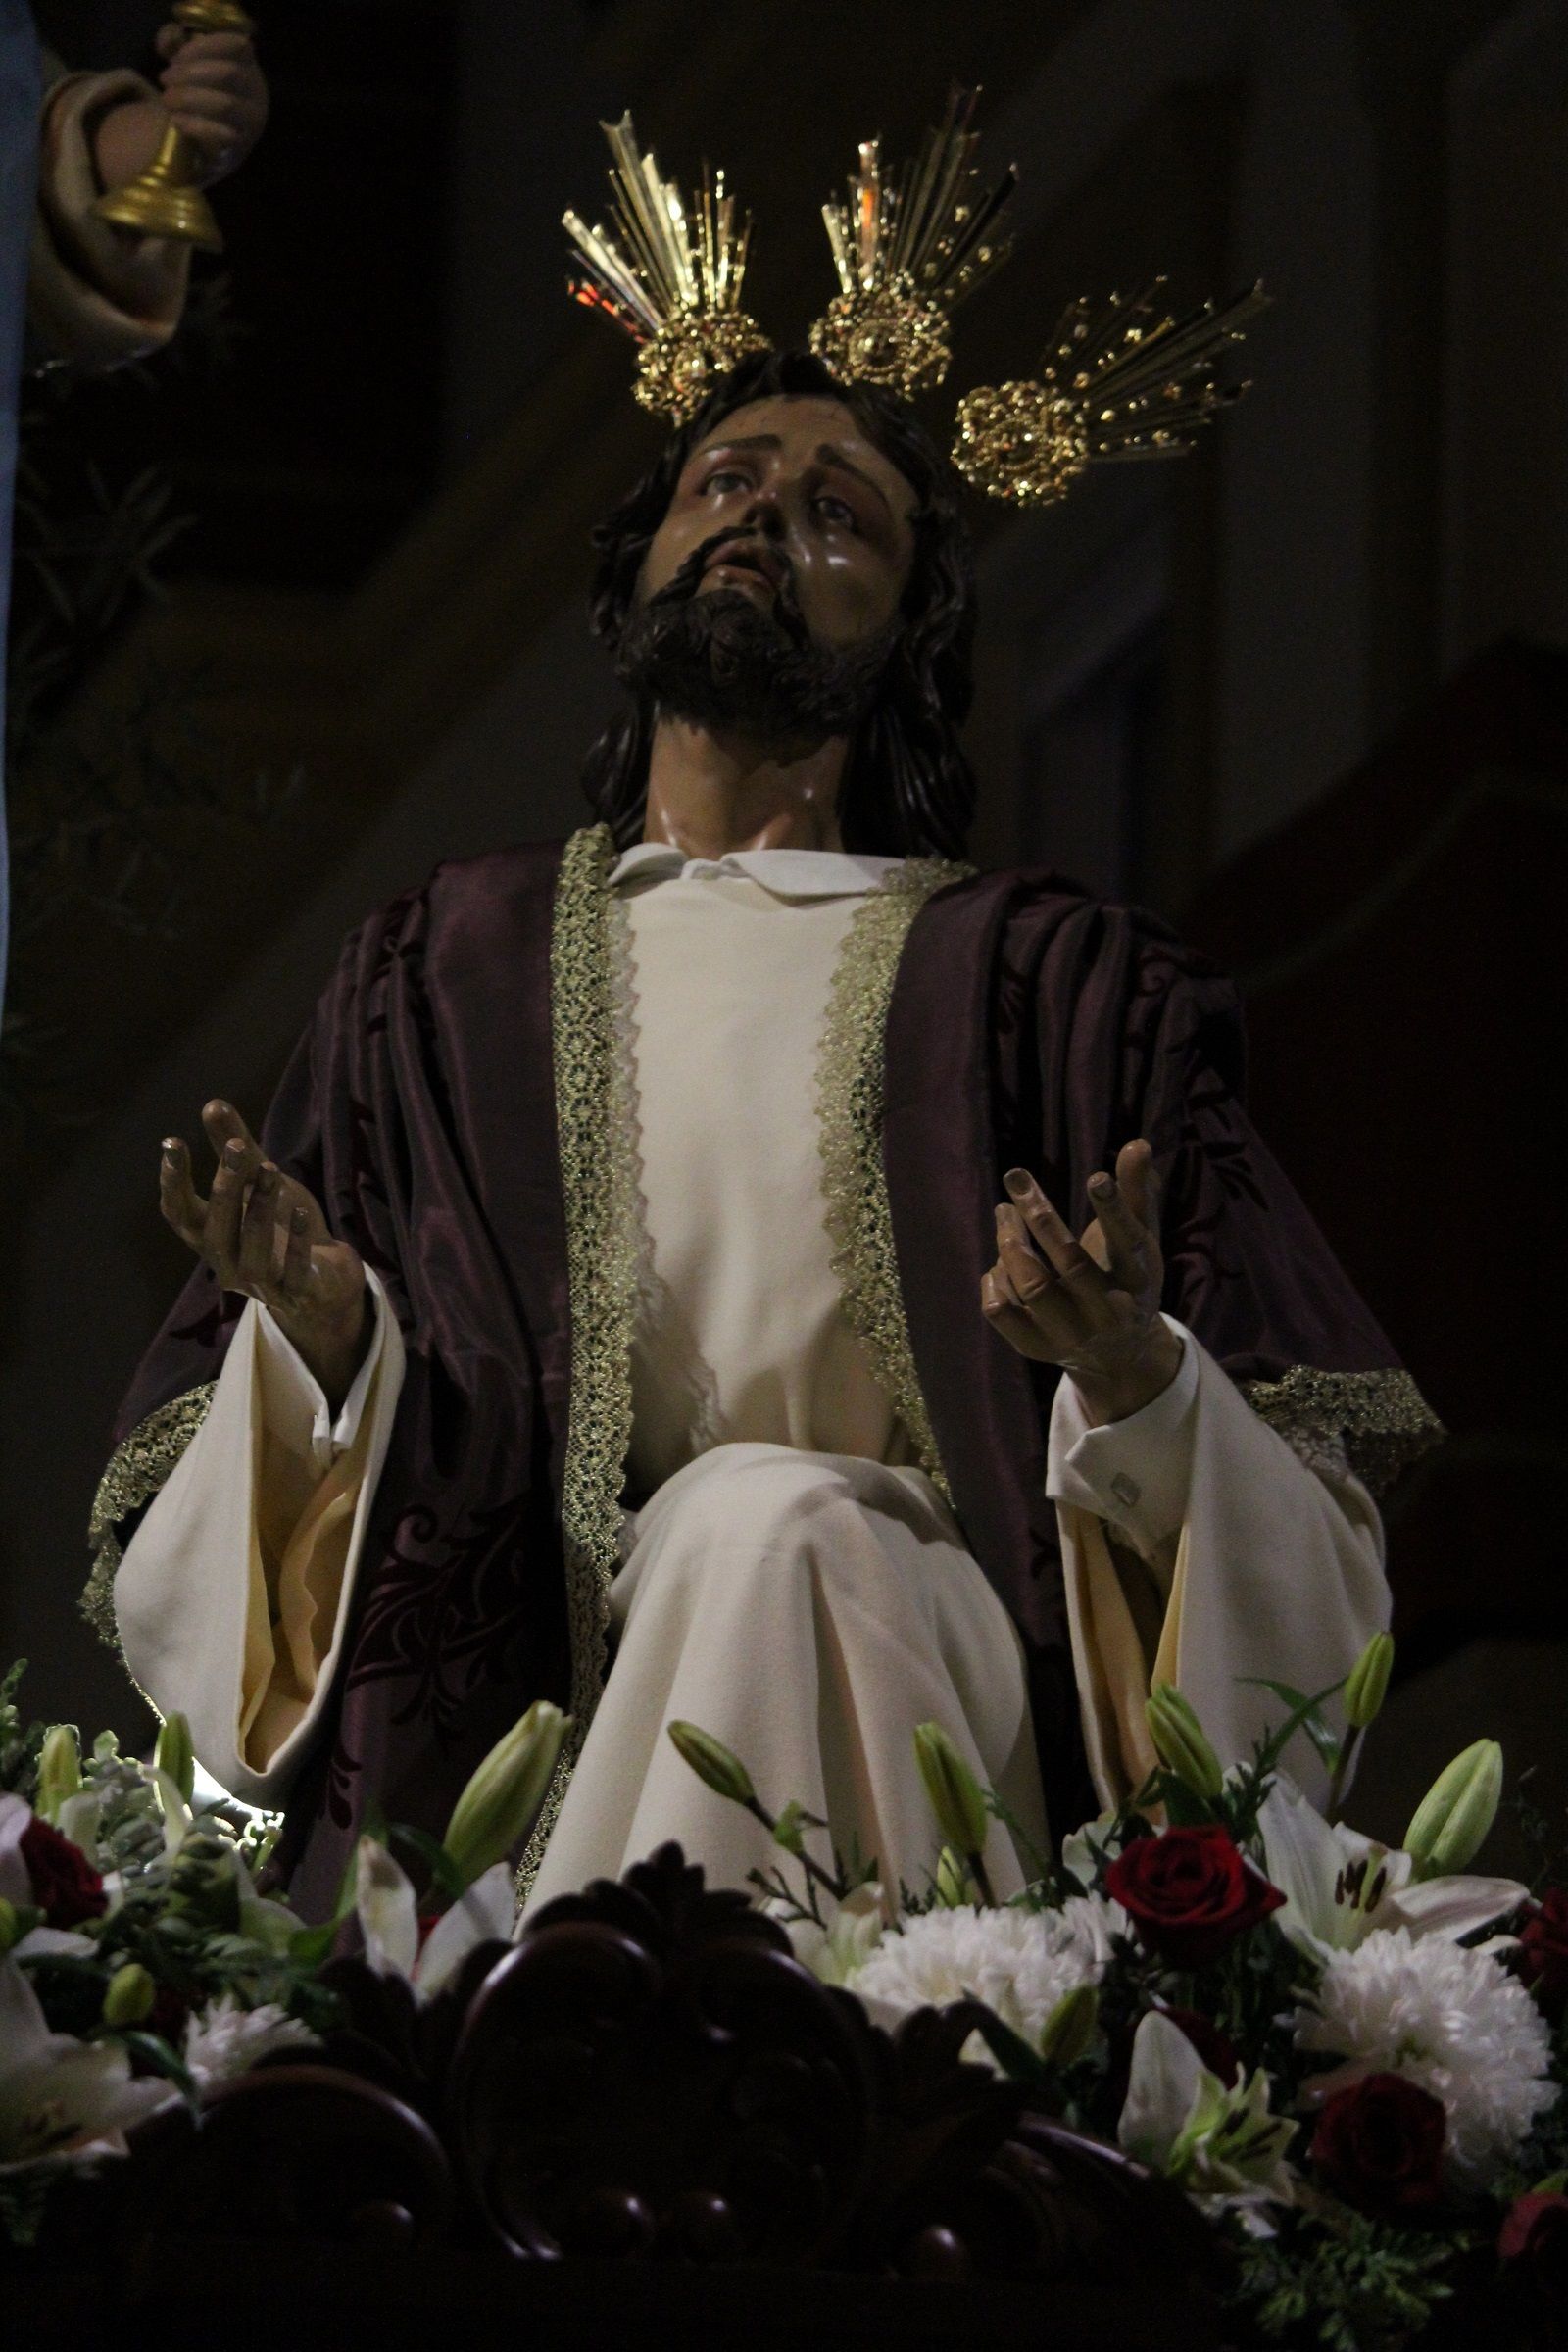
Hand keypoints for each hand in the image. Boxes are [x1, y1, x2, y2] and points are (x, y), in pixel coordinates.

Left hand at [90, 27, 267, 194]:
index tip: (177, 55)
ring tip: (167, 100)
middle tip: (165, 79)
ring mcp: (251, 122)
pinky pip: (220, 135)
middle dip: (190, 73)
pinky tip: (176, 121)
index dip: (206, 46)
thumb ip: (175, 43)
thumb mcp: (188, 63)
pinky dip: (193, 125)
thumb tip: (169, 39)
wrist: (207, 147)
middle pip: (229, 73)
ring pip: (225, 104)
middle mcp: (256, 93)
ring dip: (189, 98)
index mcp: (247, 67)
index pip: (239, 45)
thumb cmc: (199, 95)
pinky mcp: (240, 148)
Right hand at [159, 1099, 369, 1411]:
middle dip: (225, 1187)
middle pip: (215, 1232)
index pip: (179, 1213)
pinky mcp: (297, 1295)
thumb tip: (212, 1104)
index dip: (173, 1181)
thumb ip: (237, 1151)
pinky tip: (303, 1212)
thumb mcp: (260, 1185)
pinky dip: (297, 1245)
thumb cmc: (282, 1230)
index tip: (172, 1141)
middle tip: (235, 1145)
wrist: (326, 1282)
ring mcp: (261, 1284)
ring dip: (260, 1211)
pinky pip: (293, 1273)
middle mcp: (227, 1264)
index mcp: (211, 1236)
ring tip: (272, 1170)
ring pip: (251, 1254)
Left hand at [979, 1138, 1182, 1424]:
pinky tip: (1001, 1260)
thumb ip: (1137, 1192)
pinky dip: (995, 1279)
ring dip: (1011, 1241)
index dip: (1113, 1209)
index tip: (1095, 1176)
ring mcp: (1070, 1334)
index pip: (1127, 1242)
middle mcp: (1108, 1312)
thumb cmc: (1128, 1278)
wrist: (1119, 1353)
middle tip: (1017, 1177)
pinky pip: (1001, 1311)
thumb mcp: (1140, 1238)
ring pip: (1032, 1286)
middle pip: (1071, 1262)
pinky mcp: (1035, 1347)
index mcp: (1139, 1280)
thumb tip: (1138, 1143)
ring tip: (1005, 1212)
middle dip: (1040, 1215)